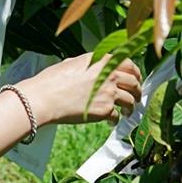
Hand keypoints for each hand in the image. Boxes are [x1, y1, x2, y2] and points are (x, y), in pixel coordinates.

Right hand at [18, 53, 141, 125]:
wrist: (44, 98)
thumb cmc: (52, 80)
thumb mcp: (71, 63)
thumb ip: (88, 63)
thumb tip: (94, 66)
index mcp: (101, 61)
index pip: (129, 63)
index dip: (135, 72)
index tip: (136, 78)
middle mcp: (109, 75)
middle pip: (134, 83)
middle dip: (137, 91)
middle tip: (136, 97)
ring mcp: (109, 93)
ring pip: (131, 100)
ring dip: (131, 107)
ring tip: (128, 112)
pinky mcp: (105, 110)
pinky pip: (117, 116)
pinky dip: (116, 120)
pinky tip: (111, 121)